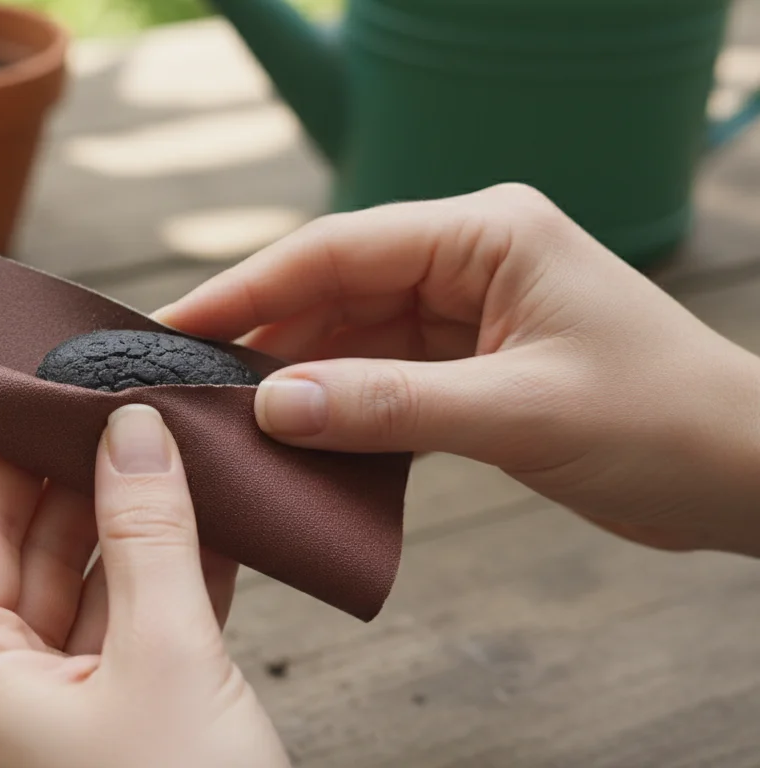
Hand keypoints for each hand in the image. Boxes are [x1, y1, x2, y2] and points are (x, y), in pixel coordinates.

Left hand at [0, 405, 289, 767]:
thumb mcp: (167, 658)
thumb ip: (148, 536)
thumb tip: (133, 432)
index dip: (21, 450)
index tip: (63, 388)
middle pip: (35, 554)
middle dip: (95, 482)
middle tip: (143, 412)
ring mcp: (53, 719)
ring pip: (92, 596)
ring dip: (143, 533)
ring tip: (189, 460)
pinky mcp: (112, 736)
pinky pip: (131, 641)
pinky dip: (171, 591)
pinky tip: (217, 533)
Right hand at [156, 183, 759, 555]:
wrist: (745, 475)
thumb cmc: (665, 421)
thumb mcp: (520, 412)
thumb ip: (391, 405)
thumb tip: (277, 406)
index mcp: (487, 233)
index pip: (339, 249)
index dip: (250, 288)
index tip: (179, 326)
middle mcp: (469, 260)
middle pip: (334, 288)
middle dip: (263, 335)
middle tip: (186, 379)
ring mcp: (468, 312)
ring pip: (351, 336)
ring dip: (297, 376)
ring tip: (225, 414)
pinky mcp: (470, 364)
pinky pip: (381, 376)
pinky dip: (340, 407)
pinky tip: (295, 436)